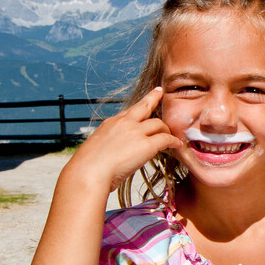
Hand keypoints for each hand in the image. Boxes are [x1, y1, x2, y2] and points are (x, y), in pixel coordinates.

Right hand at [62, 87, 182, 192]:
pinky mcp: (146, 145)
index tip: (146, 97)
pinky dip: (173, 141)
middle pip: (144, 106)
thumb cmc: (87, 168)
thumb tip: (113, 153)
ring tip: (171, 136)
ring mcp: (136, 132)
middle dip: (153, 98)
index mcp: (111, 123)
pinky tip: (177, 145)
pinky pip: (166, 139)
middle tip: (160, 92)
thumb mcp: (96, 148)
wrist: (89, 173)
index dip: (140, 104)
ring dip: (166, 130)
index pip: (129, 111)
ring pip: (158, 124)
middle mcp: (124, 123)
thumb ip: (108, 145)